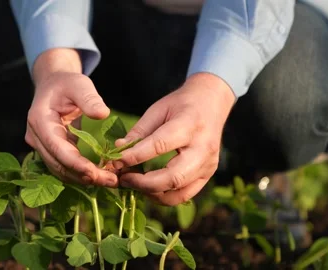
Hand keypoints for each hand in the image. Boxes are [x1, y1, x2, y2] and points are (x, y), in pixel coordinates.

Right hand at [25, 49, 117, 186]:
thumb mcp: (79, 84)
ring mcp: (41, 146)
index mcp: (39, 120)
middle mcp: (36, 137)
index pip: (57, 149)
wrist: (53, 86)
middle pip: (59, 164)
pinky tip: (101, 176)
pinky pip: (64, 167)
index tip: (97, 174)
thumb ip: (89, 98)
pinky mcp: (50, 151)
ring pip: (61, 170)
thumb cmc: (67, 83)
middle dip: (85, 176)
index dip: (76, 164)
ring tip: (110, 181)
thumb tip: (102, 114)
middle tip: (112, 181)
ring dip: (84, 179)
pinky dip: (81, 174)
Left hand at [113, 73, 235, 205]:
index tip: (115, 161)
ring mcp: (208, 165)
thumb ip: (139, 132)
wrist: (211, 103)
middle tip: (122, 179)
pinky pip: (184, 195)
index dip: (135, 156)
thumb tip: (118, 150)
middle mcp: (203, 148)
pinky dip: (163, 196)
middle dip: (143, 183)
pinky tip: (148, 189)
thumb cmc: (181, 105)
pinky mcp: (207, 175)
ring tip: (132, 184)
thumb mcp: (158, 110)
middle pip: (173, 177)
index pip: (160, 145)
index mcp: (190, 125)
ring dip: (151, 193)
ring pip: (179, 192)